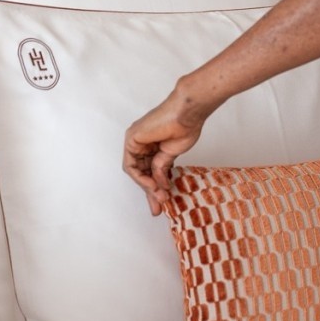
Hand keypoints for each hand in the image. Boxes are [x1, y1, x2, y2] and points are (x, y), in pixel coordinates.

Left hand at [123, 83, 211, 215]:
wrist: (187, 113)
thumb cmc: (186, 126)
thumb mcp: (172, 154)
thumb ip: (162, 168)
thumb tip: (161, 184)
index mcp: (151, 144)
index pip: (149, 169)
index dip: (155, 186)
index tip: (164, 199)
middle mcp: (141, 143)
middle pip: (142, 172)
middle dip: (150, 191)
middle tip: (157, 207)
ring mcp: (135, 141)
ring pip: (136, 171)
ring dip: (147, 187)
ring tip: (160, 198)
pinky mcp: (132, 140)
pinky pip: (132, 166)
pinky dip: (142, 178)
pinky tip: (154, 186)